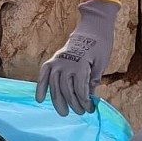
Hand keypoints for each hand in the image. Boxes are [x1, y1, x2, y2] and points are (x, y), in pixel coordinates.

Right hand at [36, 0, 119, 116]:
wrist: (92, 28)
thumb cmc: (101, 46)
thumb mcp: (102, 64)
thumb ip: (93, 81)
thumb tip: (88, 98)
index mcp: (81, 64)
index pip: (80, 89)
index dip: (85, 101)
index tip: (90, 109)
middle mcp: (66, 64)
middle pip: (67, 90)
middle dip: (74, 104)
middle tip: (81, 112)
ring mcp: (58, 61)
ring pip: (55, 86)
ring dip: (58, 101)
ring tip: (64, 112)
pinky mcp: (53, 60)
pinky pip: (44, 75)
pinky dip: (40, 87)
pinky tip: (40, 99)